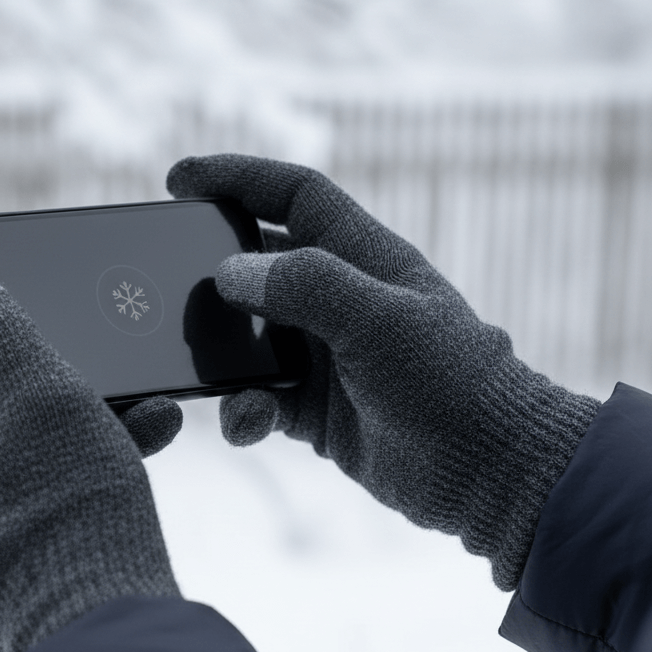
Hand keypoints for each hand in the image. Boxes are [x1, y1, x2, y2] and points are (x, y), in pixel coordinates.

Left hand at [0, 256, 179, 651]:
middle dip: (40, 355)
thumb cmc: (73, 508)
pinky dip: (72, 454)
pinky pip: (26, 476)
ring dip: (73, 405)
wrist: (94, 636)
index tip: (21, 288)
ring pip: (9, 429)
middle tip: (97, 352)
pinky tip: (138, 448)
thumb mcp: (45, 394)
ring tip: (143, 409)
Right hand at [167, 154, 599, 589]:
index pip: (294, 196)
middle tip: (165, 280)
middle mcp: (339, 300)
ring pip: (249, 338)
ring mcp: (324, 356)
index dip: (239, 178)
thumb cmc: (451, 382)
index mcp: (364, 258)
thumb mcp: (380, 319)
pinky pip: (257, 398)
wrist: (487, 473)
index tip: (180, 180)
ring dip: (222, 353)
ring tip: (203, 366)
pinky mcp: (314, 410)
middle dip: (212, 269)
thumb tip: (228, 273)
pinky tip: (246, 424)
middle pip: (259, 264)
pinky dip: (242, 410)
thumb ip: (306, 285)